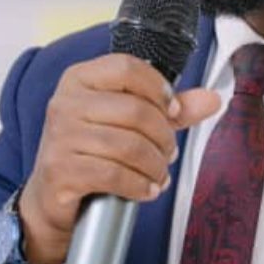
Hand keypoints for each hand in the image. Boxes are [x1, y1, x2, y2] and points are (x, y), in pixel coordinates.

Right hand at [18, 53, 220, 263]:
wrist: (51, 195)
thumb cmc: (92, 151)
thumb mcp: (129, 123)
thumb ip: (169, 109)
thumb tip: (212, 98)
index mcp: (80, 79)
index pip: (127, 68)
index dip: (158, 89)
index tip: (173, 111)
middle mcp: (65, 103)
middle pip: (135, 111)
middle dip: (163, 137)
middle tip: (169, 154)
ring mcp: (60, 137)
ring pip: (128, 146)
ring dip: (155, 165)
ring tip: (160, 174)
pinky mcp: (60, 170)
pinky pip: (113, 174)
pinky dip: (139, 185)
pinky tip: (147, 189)